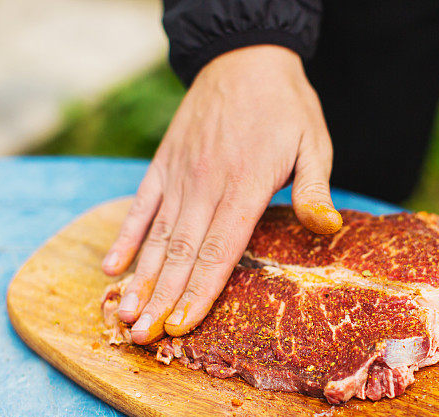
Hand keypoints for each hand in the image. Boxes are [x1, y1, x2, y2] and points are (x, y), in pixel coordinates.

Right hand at [101, 45, 341, 343]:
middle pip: (181, 252)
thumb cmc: (285, 106)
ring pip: (157, 235)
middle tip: (143, 338)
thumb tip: (326, 229)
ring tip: (125, 314)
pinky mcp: (164, 163)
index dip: (199, 291)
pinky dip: (126, 235)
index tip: (181, 326)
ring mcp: (181, 174)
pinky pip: (140, 204)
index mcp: (247, 185)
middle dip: (162, 299)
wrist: (244, 56)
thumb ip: (315, 189)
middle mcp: (207, 184)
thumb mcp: (314, 143)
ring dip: (140, 278)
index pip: (220, 250)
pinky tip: (111, 266)